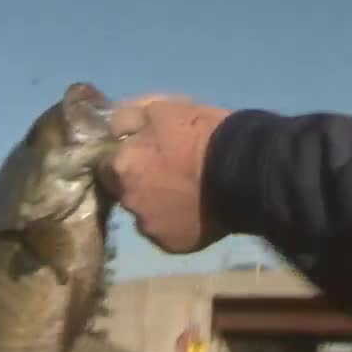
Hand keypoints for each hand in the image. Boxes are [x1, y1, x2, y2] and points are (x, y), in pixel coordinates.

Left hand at [99, 94, 232, 253]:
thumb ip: (128, 118)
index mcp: (121, 166)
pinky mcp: (171, 244)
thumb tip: (112, 127)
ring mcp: (149, 226)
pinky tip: (197, 210)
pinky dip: (176, 223)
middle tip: (169, 172)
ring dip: (157, 204)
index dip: (125, 158)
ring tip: (187, 193)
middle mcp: (128, 200)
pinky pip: (166, 232)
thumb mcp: (162, 107)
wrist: (246, 169)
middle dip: (140, 182)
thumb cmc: (203, 132)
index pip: (105, 165)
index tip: (144, 154)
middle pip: (125, 191)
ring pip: (145, 214)